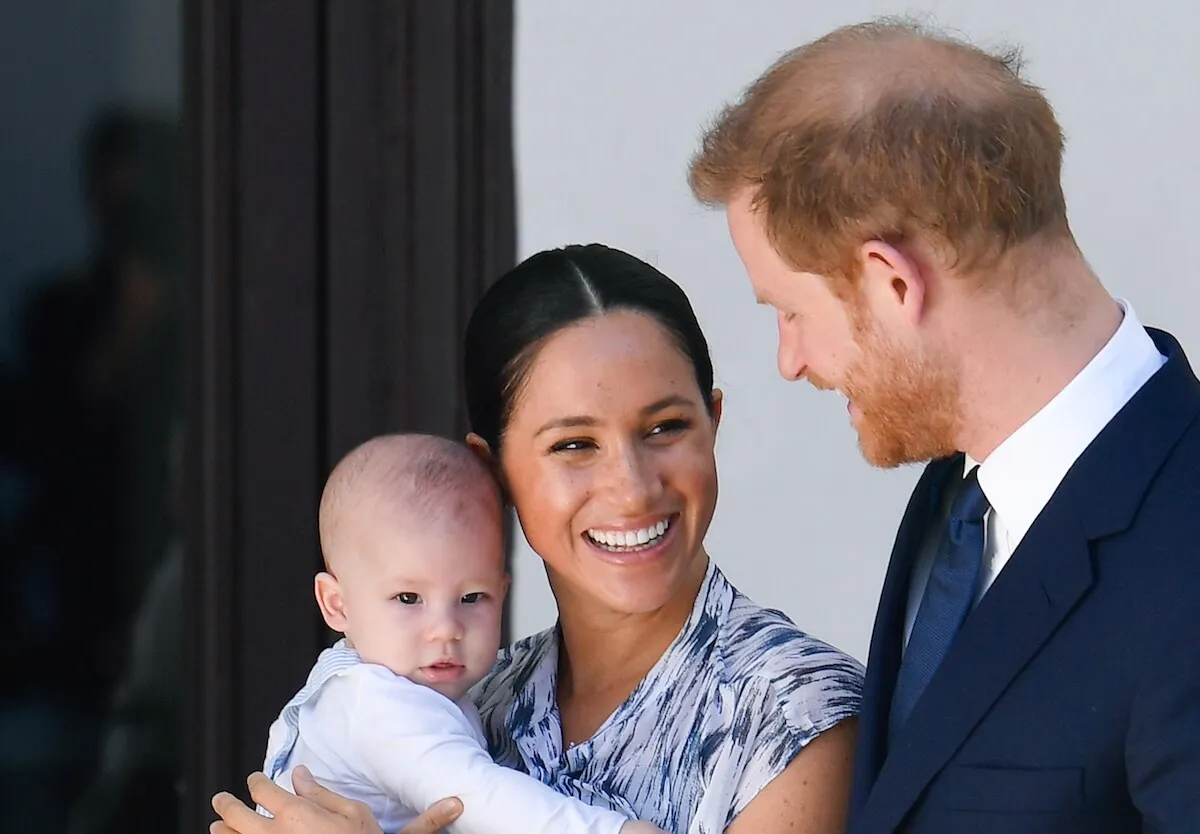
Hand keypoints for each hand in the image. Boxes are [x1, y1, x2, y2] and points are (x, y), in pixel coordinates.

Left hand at [210, 767, 461, 833]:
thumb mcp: (351, 812)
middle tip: (220, 800)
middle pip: (236, 816)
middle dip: (225, 805)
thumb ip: (320, 793)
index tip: (254, 780)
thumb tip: (300, 774)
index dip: (255, 781)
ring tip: (216, 827)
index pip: (262, 789)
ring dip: (222, 831)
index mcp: (297, 813)